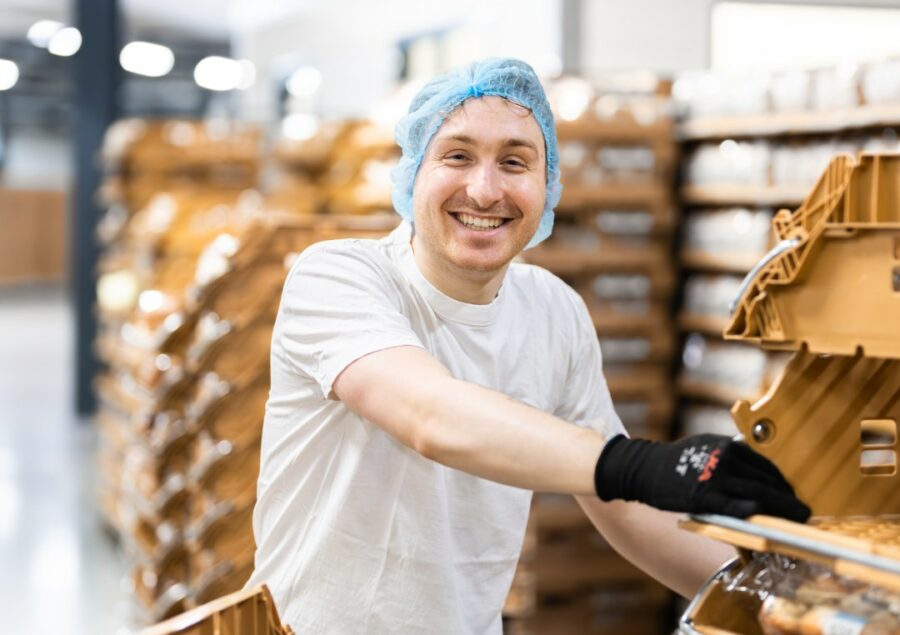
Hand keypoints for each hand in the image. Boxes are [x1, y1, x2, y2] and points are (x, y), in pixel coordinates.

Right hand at [593, 434, 810, 521]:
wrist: (646, 468)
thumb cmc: (677, 462)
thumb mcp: (706, 447)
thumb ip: (732, 456)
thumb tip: (757, 473)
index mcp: (729, 446)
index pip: (766, 467)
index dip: (783, 485)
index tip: (793, 496)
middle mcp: (727, 458)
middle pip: (767, 482)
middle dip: (787, 499)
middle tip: (802, 512)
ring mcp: (717, 477)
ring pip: (759, 494)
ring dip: (781, 508)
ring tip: (794, 520)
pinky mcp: (705, 496)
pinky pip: (736, 506)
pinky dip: (754, 512)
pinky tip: (766, 518)